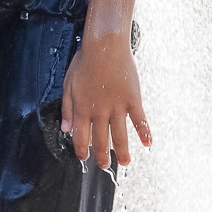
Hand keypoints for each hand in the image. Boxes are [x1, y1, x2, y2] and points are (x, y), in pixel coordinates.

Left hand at [61, 29, 152, 168]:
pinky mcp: (133, 100)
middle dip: (102, 156)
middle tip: (104, 165)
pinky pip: (139, 120)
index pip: (80, 137)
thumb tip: (64, 128)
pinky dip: (144, 133)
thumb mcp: (68, 84)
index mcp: (81, 108)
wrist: (104, 46)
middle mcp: (99, 112)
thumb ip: (66, 108)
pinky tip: (148, 144)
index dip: (82, 150)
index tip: (84, 158)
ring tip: (125, 163)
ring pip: (120, 136)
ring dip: (122, 152)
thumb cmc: (85, 62)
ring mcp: (117, 107)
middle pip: (101, 140)